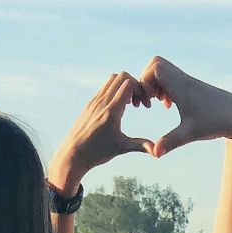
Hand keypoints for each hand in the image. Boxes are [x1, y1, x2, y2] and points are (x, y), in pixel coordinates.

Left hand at [53, 72, 153, 190]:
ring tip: (130, 104)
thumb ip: (141, 145)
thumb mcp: (122, 148)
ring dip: (124, 86)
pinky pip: (104, 88)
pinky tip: (119, 108)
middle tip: (139, 102)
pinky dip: (115, 91)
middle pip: (121, 76)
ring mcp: (94, 102)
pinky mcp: (89, 104)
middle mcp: (101, 102)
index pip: (128, 84)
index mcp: (111, 111)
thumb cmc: (97, 153)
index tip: (145, 105)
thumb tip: (158, 152)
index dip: (141, 90)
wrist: (72, 155)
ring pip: (111, 79)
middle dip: (134, 85)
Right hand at [139, 57, 231, 157]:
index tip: (149, 102)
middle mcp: (183, 80)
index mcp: (181, 87)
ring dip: (155, 84)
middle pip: (156, 63)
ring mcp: (188, 82)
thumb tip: (154, 154)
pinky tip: (170, 104)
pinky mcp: (192, 86)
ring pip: (164, 69)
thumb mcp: (190, 134)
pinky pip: (172, 77)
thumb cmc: (215, 123)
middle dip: (146, 80)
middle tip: (150, 99)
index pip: (155, 68)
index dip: (145, 82)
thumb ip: (170, 142)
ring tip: (159, 103)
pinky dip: (165, 87)